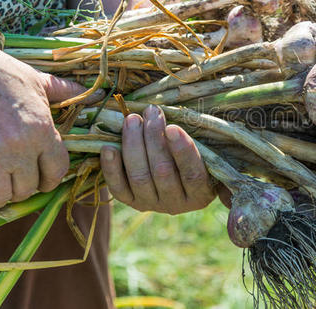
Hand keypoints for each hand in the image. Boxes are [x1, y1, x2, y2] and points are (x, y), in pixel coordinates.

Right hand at [0, 50, 103, 207]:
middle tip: (18, 175)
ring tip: (2, 176)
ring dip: (4, 190)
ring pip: (5, 195)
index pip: (57, 170)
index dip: (51, 176)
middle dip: (25, 184)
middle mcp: (19, 147)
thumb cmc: (0, 73)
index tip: (43, 175)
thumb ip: (66, 92)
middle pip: (30, 187)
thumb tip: (99, 94)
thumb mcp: (36, 81)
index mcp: (40, 130)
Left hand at [100, 105, 226, 213]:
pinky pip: (119, 188)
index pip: (192, 174)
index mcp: (201, 193)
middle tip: (151, 111)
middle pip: (163, 172)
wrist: (176, 176)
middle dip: (154, 138)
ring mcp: (152, 204)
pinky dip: (112, 168)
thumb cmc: (197, 155)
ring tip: (132, 119)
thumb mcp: (206, 152)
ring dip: (133, 145)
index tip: (172, 128)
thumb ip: (201, 143)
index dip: (182, 151)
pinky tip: (108, 147)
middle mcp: (177, 204)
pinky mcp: (132, 202)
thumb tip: (200, 119)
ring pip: (140, 177)